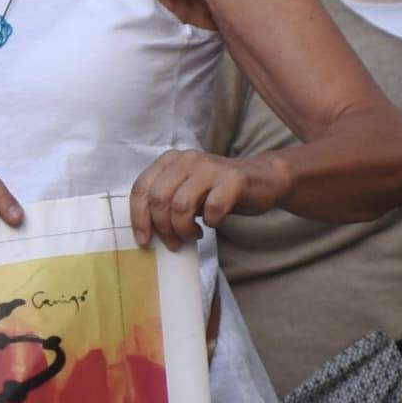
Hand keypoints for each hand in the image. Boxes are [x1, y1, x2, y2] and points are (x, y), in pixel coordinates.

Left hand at [128, 151, 263, 248]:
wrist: (262, 180)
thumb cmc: (217, 191)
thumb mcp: (185, 191)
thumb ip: (165, 202)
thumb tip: (146, 231)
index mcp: (170, 161)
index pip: (141, 188)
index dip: (138, 218)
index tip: (144, 240)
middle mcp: (187, 159)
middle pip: (159, 198)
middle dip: (162, 228)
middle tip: (173, 243)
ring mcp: (210, 167)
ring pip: (181, 205)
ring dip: (183, 228)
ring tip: (192, 235)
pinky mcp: (233, 179)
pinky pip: (212, 208)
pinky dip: (210, 222)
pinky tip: (213, 223)